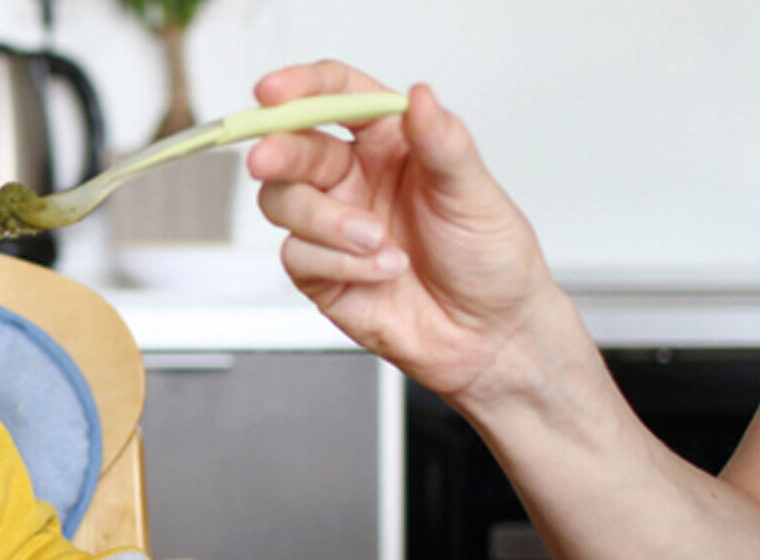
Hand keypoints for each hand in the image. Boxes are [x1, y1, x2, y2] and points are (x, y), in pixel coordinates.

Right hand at [248, 60, 579, 398]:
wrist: (489, 338)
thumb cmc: (490, 262)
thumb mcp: (476, 194)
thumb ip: (443, 142)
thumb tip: (421, 96)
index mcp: (389, 144)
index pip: (336, 97)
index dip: (301, 87)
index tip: (275, 91)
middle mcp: (353, 179)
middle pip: (290, 146)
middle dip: (275, 151)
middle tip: (268, 160)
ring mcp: (331, 224)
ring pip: (281, 201)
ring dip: (325, 222)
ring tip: (376, 243)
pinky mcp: (319, 270)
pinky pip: (296, 254)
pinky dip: (338, 263)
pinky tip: (379, 272)